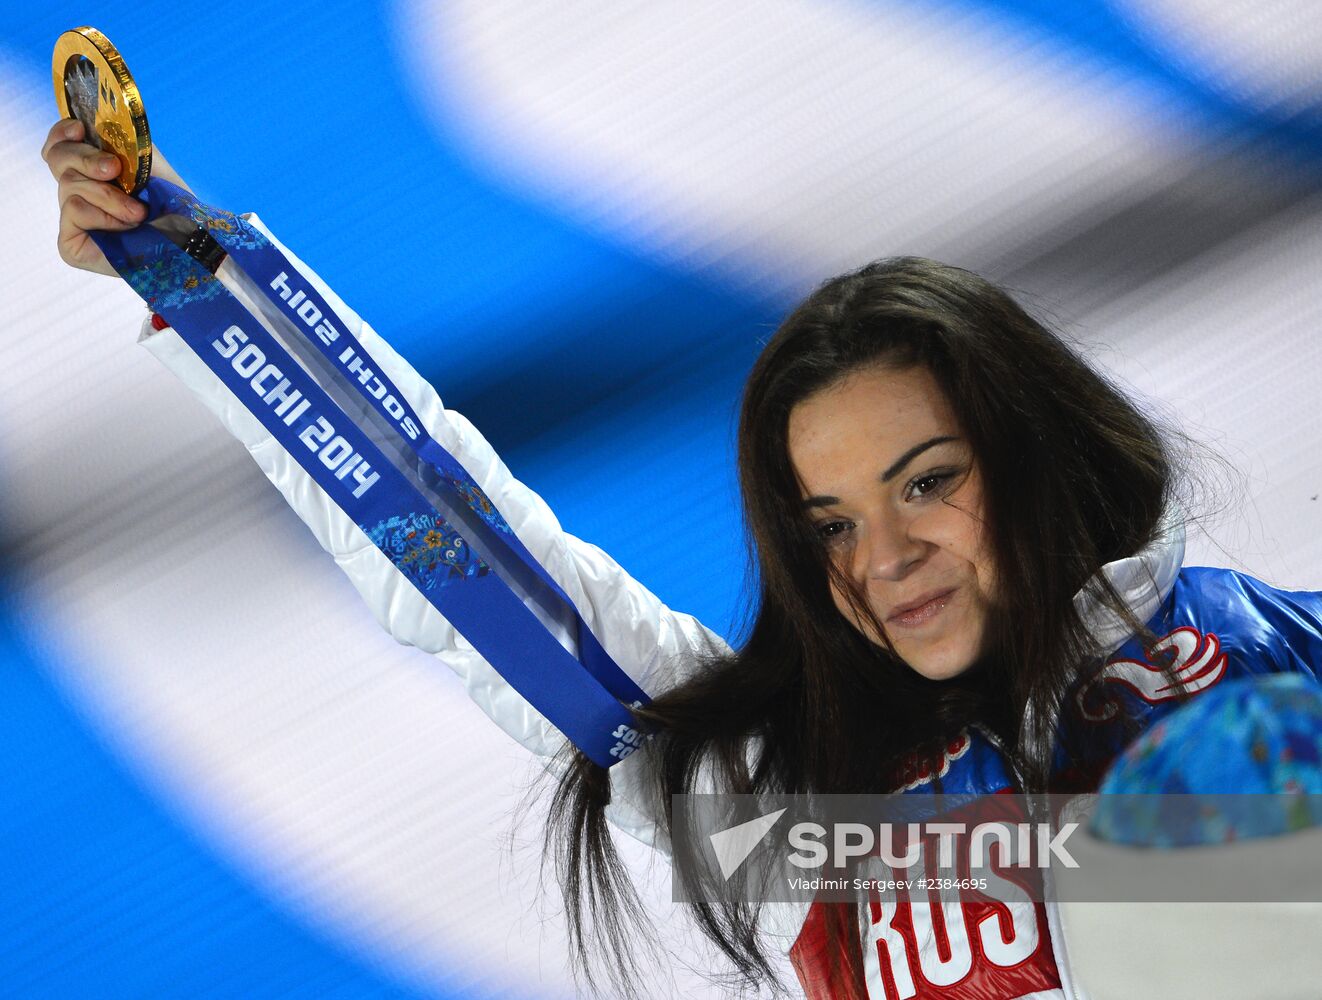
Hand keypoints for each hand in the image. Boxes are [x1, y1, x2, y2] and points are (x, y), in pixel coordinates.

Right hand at [41, 117, 193, 276]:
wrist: (188, 237)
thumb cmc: (168, 200)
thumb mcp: (144, 159)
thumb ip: (117, 138)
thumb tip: (91, 123)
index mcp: (89, 172)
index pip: (57, 146)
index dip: (61, 134)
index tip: (80, 129)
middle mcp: (76, 194)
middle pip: (58, 159)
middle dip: (88, 159)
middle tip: (115, 169)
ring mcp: (71, 220)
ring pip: (69, 186)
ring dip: (109, 196)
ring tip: (138, 212)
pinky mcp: (70, 245)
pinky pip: (74, 212)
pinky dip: (103, 216)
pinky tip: (125, 227)